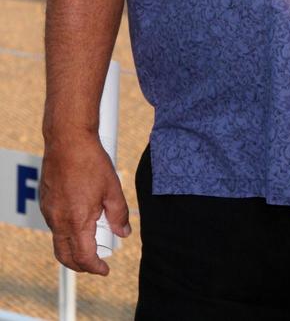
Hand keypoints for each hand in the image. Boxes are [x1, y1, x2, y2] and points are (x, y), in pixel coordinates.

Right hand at [39, 134, 130, 274]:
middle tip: (95, 263)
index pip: (84, 257)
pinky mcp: (45, 201)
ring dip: (72, 248)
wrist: (68, 140)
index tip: (105, 269)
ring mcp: (49, 211)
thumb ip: (119, 214)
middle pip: (66, 256)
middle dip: (80, 266)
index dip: (95, 267)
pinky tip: (78, 220)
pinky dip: (65, 231)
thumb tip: (124, 233)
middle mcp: (59, 220)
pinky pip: (53, 225)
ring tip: (90, 241)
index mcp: (77, 221)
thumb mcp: (112, 188)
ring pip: (58, 241)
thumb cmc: (91, 161)